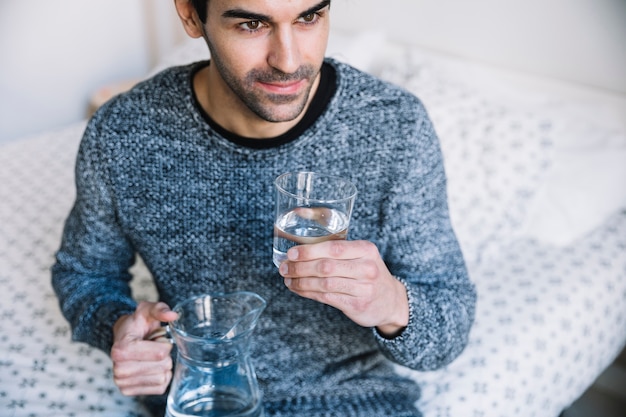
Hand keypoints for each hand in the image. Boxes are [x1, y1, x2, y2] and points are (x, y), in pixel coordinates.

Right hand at [110, 301, 178, 395]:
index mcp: (121, 350)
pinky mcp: (129, 392)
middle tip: (151, 347)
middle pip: (163, 366)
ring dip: (161, 366)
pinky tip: (149, 367)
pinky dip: (160, 376)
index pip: (161, 353)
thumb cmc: (136, 324)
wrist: (122, 338)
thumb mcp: (147, 310)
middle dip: (163, 355)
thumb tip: (172, 315)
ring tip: (148, 356)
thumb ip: (160, 309)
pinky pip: (160, 388)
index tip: (154, 338)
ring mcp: (123, 383)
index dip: (164, 343)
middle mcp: (119, 370)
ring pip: (162, 378)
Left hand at [278, 240, 408, 336]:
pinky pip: (326, 298)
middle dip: (300, 267)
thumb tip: (300, 250)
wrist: (391, 301)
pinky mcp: (357, 305)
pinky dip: (308, 293)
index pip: (333, 248)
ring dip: (301, 281)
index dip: (309, 251)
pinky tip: (298, 289)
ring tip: (288, 279)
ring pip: (324, 284)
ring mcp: (363, 288)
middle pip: (326, 267)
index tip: (291, 253)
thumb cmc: (368, 273)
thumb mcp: (362, 256)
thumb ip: (338, 251)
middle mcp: (367, 268)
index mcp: (366, 250)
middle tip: (284, 268)